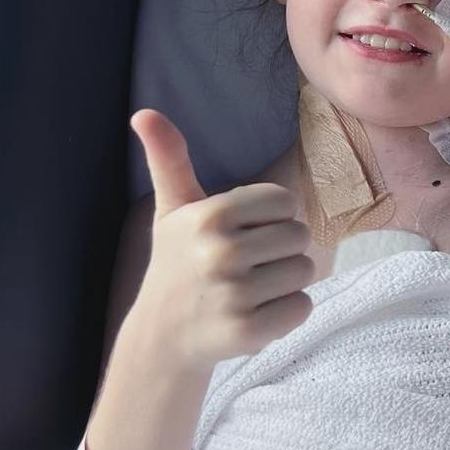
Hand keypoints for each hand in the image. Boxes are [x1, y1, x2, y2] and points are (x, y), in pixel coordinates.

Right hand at [126, 109, 314, 370]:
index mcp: (209, 215)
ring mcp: (234, 295)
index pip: (285, 202)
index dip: (270, 218)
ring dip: (285, 281)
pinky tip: (255, 313)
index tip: (242, 233)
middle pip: (299, 235)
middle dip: (279, 250)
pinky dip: (287, 312)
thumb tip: (144, 113)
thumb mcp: (172, 209)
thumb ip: (169, 160)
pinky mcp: (249, 331)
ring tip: (250, 289)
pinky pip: (303, 306)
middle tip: (245, 266)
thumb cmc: (177, 262)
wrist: (163, 336)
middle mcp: (221, 253)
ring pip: (306, 270)